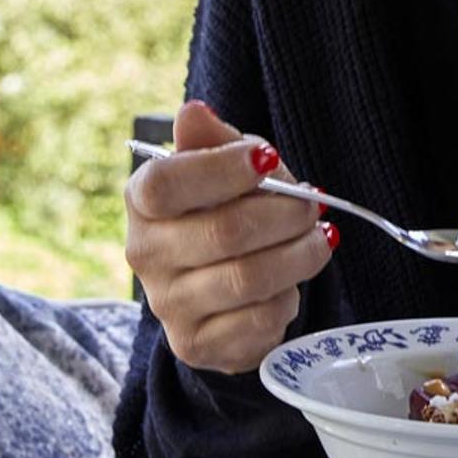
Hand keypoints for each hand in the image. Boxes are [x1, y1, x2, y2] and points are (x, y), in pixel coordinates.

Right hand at [124, 99, 331, 373]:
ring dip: (299, 255)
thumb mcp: (225, 168)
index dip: (222, 169)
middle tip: (313, 205)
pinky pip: (260, 321)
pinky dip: (288, 298)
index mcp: (142, 201)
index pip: (167, 183)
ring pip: (250, 278)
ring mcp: (168, 305)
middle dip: (285, 214)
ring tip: (316, 239)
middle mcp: (144, 254)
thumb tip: (193, 112)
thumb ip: (214, 142)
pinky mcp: (197, 345)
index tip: (268, 159)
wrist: (224, 289)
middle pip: (225, 232)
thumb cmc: (225, 211)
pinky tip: (289, 283)